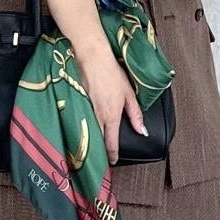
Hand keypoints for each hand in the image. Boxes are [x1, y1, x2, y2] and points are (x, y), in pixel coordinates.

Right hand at [75, 46, 147, 165]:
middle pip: (98, 142)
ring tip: (92, 148)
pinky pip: (81, 122)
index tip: (112, 161)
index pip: (111, 143)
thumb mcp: (129, 94)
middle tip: (101, 159)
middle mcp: (98, 117)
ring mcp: (86, 111)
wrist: (92, 58)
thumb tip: (142, 130)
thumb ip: (135, 114)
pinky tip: (82, 131)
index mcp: (112, 116)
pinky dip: (83, 129)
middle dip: (99, 152)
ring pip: (88, 133)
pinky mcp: (77, 105)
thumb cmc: (111, 73)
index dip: (112, 155)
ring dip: (91, 142)